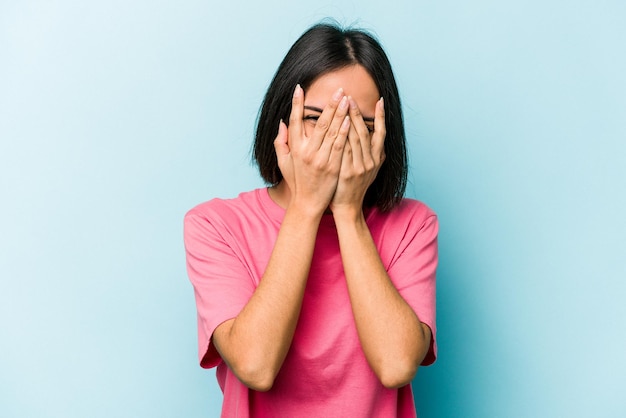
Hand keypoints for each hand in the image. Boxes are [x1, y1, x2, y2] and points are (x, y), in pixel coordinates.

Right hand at [274, 85, 350, 215]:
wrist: (308, 203)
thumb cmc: (297, 180)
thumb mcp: (284, 162)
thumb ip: (281, 142)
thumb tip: (282, 122)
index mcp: (294, 149)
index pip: (295, 121)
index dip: (297, 104)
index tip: (299, 88)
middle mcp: (307, 152)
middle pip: (318, 123)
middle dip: (329, 105)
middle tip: (338, 90)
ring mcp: (320, 160)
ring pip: (331, 132)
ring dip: (339, 114)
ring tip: (346, 99)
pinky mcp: (332, 167)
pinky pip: (339, 146)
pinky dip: (344, 132)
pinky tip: (349, 120)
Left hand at [329, 97, 385, 216]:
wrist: (347, 207)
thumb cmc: (354, 187)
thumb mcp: (370, 171)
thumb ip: (375, 156)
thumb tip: (379, 142)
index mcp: (377, 159)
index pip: (381, 133)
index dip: (381, 117)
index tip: (380, 101)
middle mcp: (371, 162)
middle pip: (365, 132)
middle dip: (357, 114)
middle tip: (350, 97)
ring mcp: (360, 167)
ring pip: (355, 138)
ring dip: (349, 120)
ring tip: (343, 105)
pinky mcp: (348, 173)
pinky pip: (344, 150)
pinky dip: (341, 136)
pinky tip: (337, 124)